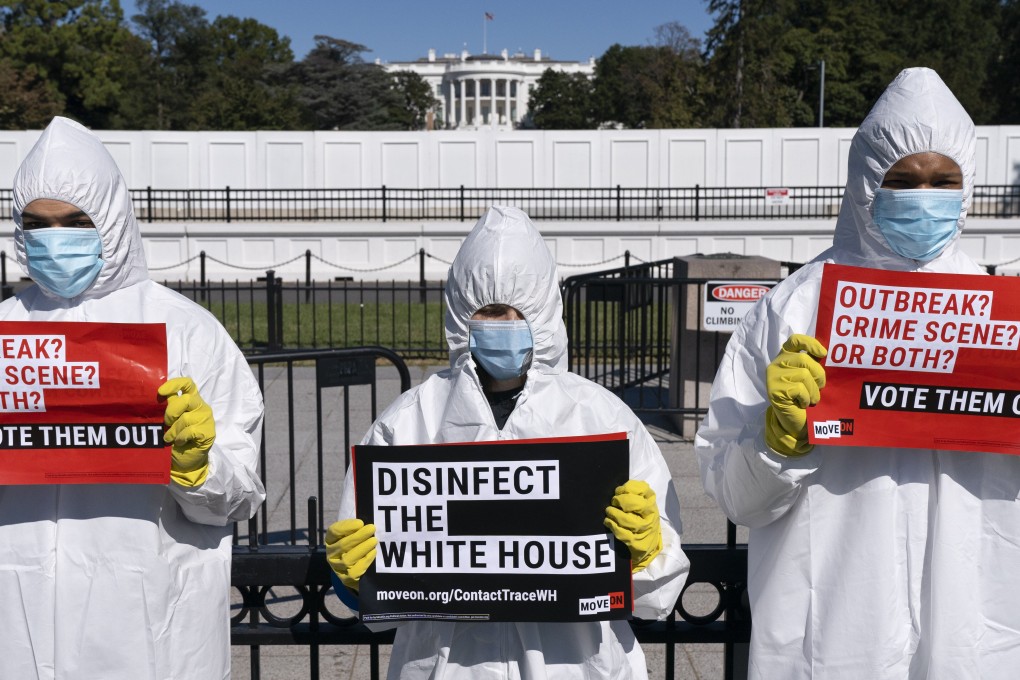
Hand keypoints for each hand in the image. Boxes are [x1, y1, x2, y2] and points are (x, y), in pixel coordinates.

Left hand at [158, 377, 214, 486]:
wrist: (185, 459)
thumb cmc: (175, 437)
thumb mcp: (169, 420)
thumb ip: (168, 408)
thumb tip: (154, 399)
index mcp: (191, 399)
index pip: (187, 384)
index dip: (174, 384)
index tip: (161, 392)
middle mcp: (200, 406)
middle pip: (187, 399)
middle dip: (171, 412)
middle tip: (166, 423)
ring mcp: (206, 419)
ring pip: (186, 418)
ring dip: (174, 430)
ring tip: (170, 438)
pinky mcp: (208, 432)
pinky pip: (190, 431)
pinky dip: (181, 438)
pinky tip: (180, 442)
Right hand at [326, 519, 376, 592]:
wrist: (354, 570)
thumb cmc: (354, 547)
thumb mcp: (352, 536)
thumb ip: (356, 529)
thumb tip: (365, 524)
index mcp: (330, 541)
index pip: (333, 532)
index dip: (346, 527)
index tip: (360, 523)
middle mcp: (331, 555)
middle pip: (343, 545)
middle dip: (358, 536)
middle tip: (371, 529)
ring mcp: (337, 568)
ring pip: (348, 559)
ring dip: (362, 548)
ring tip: (374, 541)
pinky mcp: (345, 579)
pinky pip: (355, 571)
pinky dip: (365, 560)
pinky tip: (373, 552)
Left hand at [604, 480, 661, 571]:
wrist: (649, 544)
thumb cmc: (643, 519)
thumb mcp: (644, 506)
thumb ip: (635, 495)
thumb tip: (620, 488)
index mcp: (652, 503)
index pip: (643, 489)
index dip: (628, 488)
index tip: (619, 491)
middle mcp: (651, 516)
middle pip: (636, 504)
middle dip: (621, 500)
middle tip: (613, 501)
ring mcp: (644, 530)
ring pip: (628, 519)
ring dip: (614, 513)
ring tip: (609, 511)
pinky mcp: (636, 542)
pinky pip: (622, 533)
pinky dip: (612, 525)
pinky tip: (607, 521)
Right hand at [765, 334, 826, 456]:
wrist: (796, 422)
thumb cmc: (806, 397)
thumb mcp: (810, 377)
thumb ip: (813, 363)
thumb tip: (828, 352)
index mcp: (785, 357)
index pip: (795, 341)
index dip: (810, 343)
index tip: (823, 353)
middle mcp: (776, 364)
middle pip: (803, 359)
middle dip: (818, 374)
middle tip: (821, 386)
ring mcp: (773, 378)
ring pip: (803, 374)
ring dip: (813, 390)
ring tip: (812, 399)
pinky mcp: (774, 391)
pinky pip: (799, 388)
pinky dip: (806, 398)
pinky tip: (803, 403)